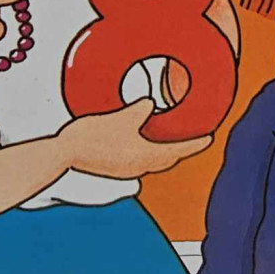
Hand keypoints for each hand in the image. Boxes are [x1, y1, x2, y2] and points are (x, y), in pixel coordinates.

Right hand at [61, 98, 210, 176]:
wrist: (65, 152)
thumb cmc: (94, 136)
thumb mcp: (123, 116)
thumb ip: (141, 109)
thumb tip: (149, 104)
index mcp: (146, 156)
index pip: (178, 150)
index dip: (195, 144)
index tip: (209, 139)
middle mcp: (138, 166)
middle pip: (167, 158)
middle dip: (180, 148)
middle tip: (191, 137)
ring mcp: (125, 169)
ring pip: (152, 159)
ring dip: (162, 149)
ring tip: (168, 136)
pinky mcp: (114, 167)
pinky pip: (138, 158)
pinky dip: (146, 150)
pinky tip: (140, 140)